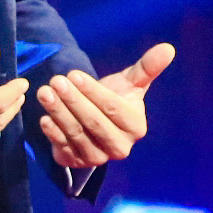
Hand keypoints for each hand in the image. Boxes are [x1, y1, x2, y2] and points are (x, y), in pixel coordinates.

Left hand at [34, 42, 174, 170]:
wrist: (96, 122)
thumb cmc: (116, 99)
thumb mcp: (131, 83)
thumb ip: (148, 67)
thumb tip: (168, 48)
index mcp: (136, 127)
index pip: (112, 108)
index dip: (93, 91)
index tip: (74, 74)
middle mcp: (120, 147)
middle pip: (93, 122)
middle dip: (73, 100)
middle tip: (55, 81)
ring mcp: (98, 158)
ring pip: (76, 134)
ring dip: (59, 113)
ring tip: (45, 92)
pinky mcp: (77, 164)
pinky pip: (63, 149)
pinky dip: (53, 134)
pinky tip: (44, 118)